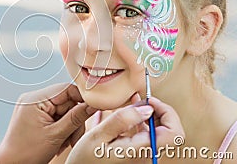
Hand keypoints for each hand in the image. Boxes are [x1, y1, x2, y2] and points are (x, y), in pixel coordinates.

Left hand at [0, 83, 96, 163]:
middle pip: (66, 102)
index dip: (82, 99)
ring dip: (69, 127)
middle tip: (74, 138)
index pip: (66, 89)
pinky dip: (61, 129)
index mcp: (35, 99)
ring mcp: (33, 107)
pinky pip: (55, 117)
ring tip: (64, 143)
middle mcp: (33, 99)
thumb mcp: (56, 135)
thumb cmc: (27, 153)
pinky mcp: (35, 115)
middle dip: (74, 120)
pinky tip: (59, 142)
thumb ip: (76, 118)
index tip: (94, 109)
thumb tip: (93, 105)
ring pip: (63, 111)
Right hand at [66, 96, 184, 163]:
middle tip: (141, 101)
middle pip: (169, 132)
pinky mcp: (137, 157)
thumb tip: (147, 108)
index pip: (174, 134)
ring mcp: (143, 159)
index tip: (150, 102)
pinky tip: (128, 116)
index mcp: (140, 152)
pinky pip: (147, 138)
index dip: (167, 112)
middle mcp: (147, 158)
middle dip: (158, 112)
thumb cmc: (85, 160)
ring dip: (149, 117)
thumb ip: (122, 119)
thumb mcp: (98, 135)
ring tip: (133, 105)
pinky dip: (141, 124)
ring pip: (159, 134)